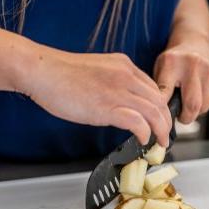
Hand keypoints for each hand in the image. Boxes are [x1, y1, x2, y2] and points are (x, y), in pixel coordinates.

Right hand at [26, 47, 171, 145]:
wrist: (42, 71)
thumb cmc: (60, 74)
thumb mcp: (95, 71)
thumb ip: (111, 83)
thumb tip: (117, 103)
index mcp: (123, 65)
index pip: (153, 88)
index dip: (160, 107)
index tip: (159, 120)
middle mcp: (125, 75)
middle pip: (159, 100)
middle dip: (166, 121)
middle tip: (165, 135)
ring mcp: (118, 90)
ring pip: (154, 111)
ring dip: (161, 130)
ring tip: (160, 142)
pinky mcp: (107, 106)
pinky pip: (138, 122)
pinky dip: (145, 133)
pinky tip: (143, 140)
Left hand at [154, 40, 208, 123]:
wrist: (193, 42)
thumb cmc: (174, 62)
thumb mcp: (160, 70)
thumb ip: (159, 89)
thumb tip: (161, 113)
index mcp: (171, 63)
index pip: (165, 91)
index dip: (164, 109)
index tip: (163, 117)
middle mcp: (192, 64)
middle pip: (193, 104)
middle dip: (186, 117)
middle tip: (181, 117)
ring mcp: (208, 68)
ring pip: (204, 105)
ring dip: (196, 111)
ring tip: (189, 104)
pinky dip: (205, 103)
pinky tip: (199, 95)